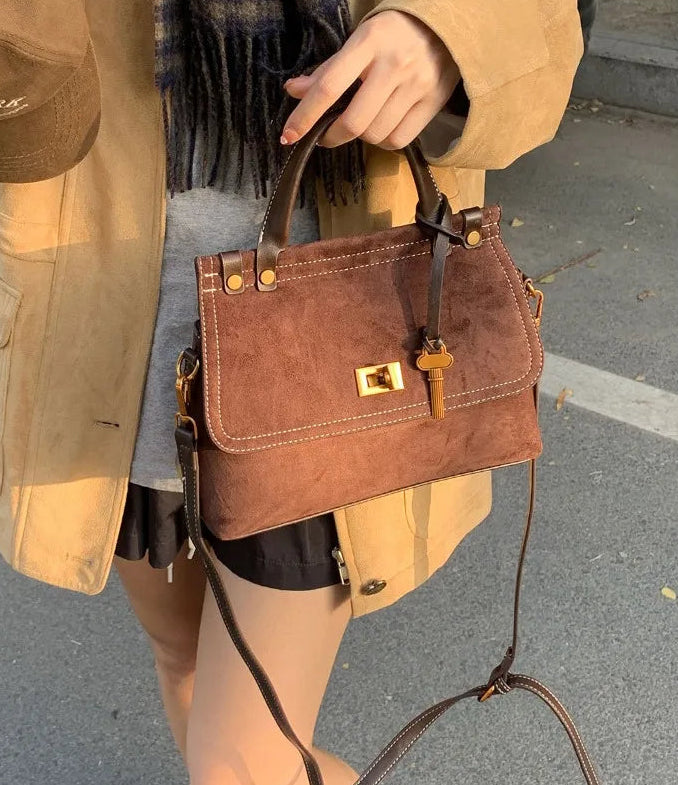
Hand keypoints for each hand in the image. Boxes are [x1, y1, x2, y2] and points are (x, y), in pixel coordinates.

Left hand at [281, 10, 460, 150]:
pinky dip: (383, 141)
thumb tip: (294, 91)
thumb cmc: (393, 35)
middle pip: (354, 122)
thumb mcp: (359, 42)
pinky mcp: (433, 102)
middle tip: (325, 135)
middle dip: (332, 136)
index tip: (289, 135)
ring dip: (360, 137)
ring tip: (361, 123)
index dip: (305, 116)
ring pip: (375, 134)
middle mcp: (394, 64)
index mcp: (369, 42)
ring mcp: (416, 85)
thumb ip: (327, 70)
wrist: (445, 27)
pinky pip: (398, 139)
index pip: (329, 86)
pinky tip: (381, 127)